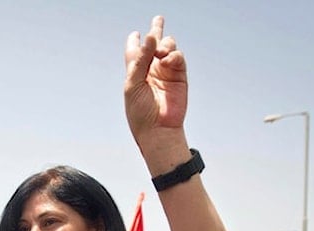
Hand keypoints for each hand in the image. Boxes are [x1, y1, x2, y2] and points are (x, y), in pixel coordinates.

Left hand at [124, 16, 187, 144]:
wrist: (158, 129)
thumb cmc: (140, 111)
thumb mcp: (133, 83)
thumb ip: (140, 59)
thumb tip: (150, 36)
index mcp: (135, 71)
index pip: (135, 51)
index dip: (135, 41)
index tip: (135, 34)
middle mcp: (151, 69)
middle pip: (154, 44)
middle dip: (156, 31)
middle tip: (158, 19)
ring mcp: (166, 71)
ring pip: (167, 46)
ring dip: (164, 45)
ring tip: (160, 53)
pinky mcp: (179, 76)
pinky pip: (177, 57)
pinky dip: (173, 55)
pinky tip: (167, 60)